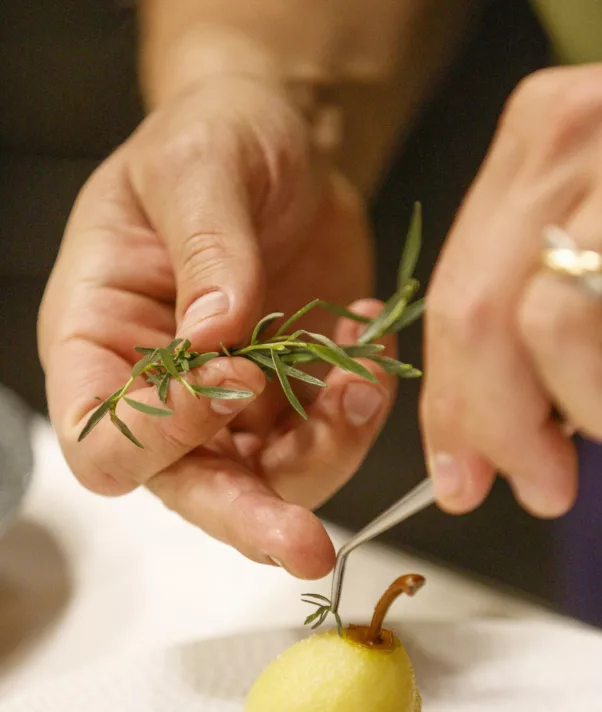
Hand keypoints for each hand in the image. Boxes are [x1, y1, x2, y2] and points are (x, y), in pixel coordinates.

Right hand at [39, 75, 395, 577]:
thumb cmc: (215, 138)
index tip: (233, 374)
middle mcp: (160, 392)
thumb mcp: (198, 165)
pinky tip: (368, 347)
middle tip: (309, 548)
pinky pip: (330, 442)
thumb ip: (205, 247)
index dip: (162, 433)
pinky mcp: (294, 402)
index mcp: (99, 341)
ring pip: (275, 482)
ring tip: (361, 379)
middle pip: (192, 490)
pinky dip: (359, 413)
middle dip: (252, 518)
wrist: (287, 141)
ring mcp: (231, 407)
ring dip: (330, 451)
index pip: (107, 439)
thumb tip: (216, 334)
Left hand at [422, 43, 601, 517]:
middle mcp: (574, 134)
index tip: (461, 481)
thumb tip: (476, 457)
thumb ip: (538, 319)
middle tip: (548, 488)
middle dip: (507, 432)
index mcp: (531, 143)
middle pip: (481, 319)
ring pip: (563, 332)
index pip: (451, 297)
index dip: (452, 407)